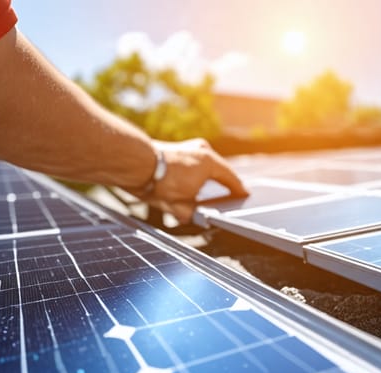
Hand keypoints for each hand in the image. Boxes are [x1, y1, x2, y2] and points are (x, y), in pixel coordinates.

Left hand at [126, 138, 247, 223]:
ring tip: (198, 197)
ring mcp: (187, 148)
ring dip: (201, 183)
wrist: (136, 166)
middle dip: (219, 187)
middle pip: (217, 173)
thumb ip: (190, 212)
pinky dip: (189, 178)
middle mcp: (201, 151)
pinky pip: (188, 166)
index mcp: (210, 161)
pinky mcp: (173, 151)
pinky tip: (181, 189)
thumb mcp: (181, 204)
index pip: (230, 178)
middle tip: (226, 197)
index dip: (238, 190)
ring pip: (202, 169)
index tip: (244, 195)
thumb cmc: (162, 180)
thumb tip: (189, 216)